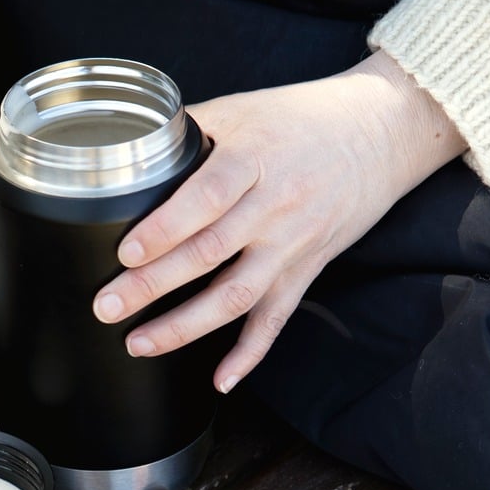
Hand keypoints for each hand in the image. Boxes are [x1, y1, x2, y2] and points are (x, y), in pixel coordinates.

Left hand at [91, 51, 466, 392]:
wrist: (381, 130)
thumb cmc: (305, 117)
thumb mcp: (245, 108)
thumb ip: (188, 130)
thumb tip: (128, 147)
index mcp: (255, 158)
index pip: (207, 198)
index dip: (166, 228)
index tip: (127, 252)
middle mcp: (275, 205)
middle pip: (210, 252)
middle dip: (154, 285)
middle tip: (108, 305)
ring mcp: (291, 243)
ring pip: (237, 295)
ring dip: (185, 326)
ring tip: (140, 343)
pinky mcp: (306, 269)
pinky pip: (276, 319)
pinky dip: (249, 355)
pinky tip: (220, 380)